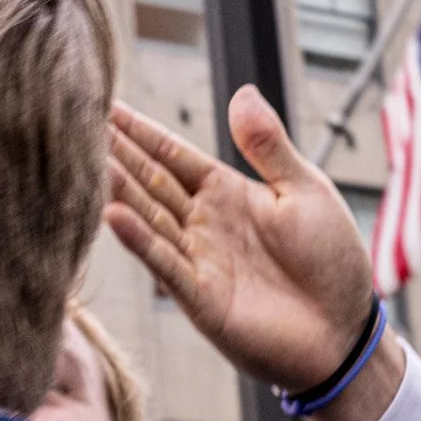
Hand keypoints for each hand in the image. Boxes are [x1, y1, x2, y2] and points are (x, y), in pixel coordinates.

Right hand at [105, 90, 385, 404]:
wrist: (344, 330)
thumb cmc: (331, 258)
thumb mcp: (304, 190)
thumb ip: (267, 146)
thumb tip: (242, 90)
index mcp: (228, 192)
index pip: (174, 156)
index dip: (142, 132)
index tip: (106, 105)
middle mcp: (204, 223)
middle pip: (152, 182)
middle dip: (118, 154)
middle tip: (76, 124)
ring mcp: (198, 259)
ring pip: (151, 218)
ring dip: (121, 192)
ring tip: (90, 161)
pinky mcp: (201, 298)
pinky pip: (166, 263)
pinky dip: (141, 241)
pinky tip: (114, 216)